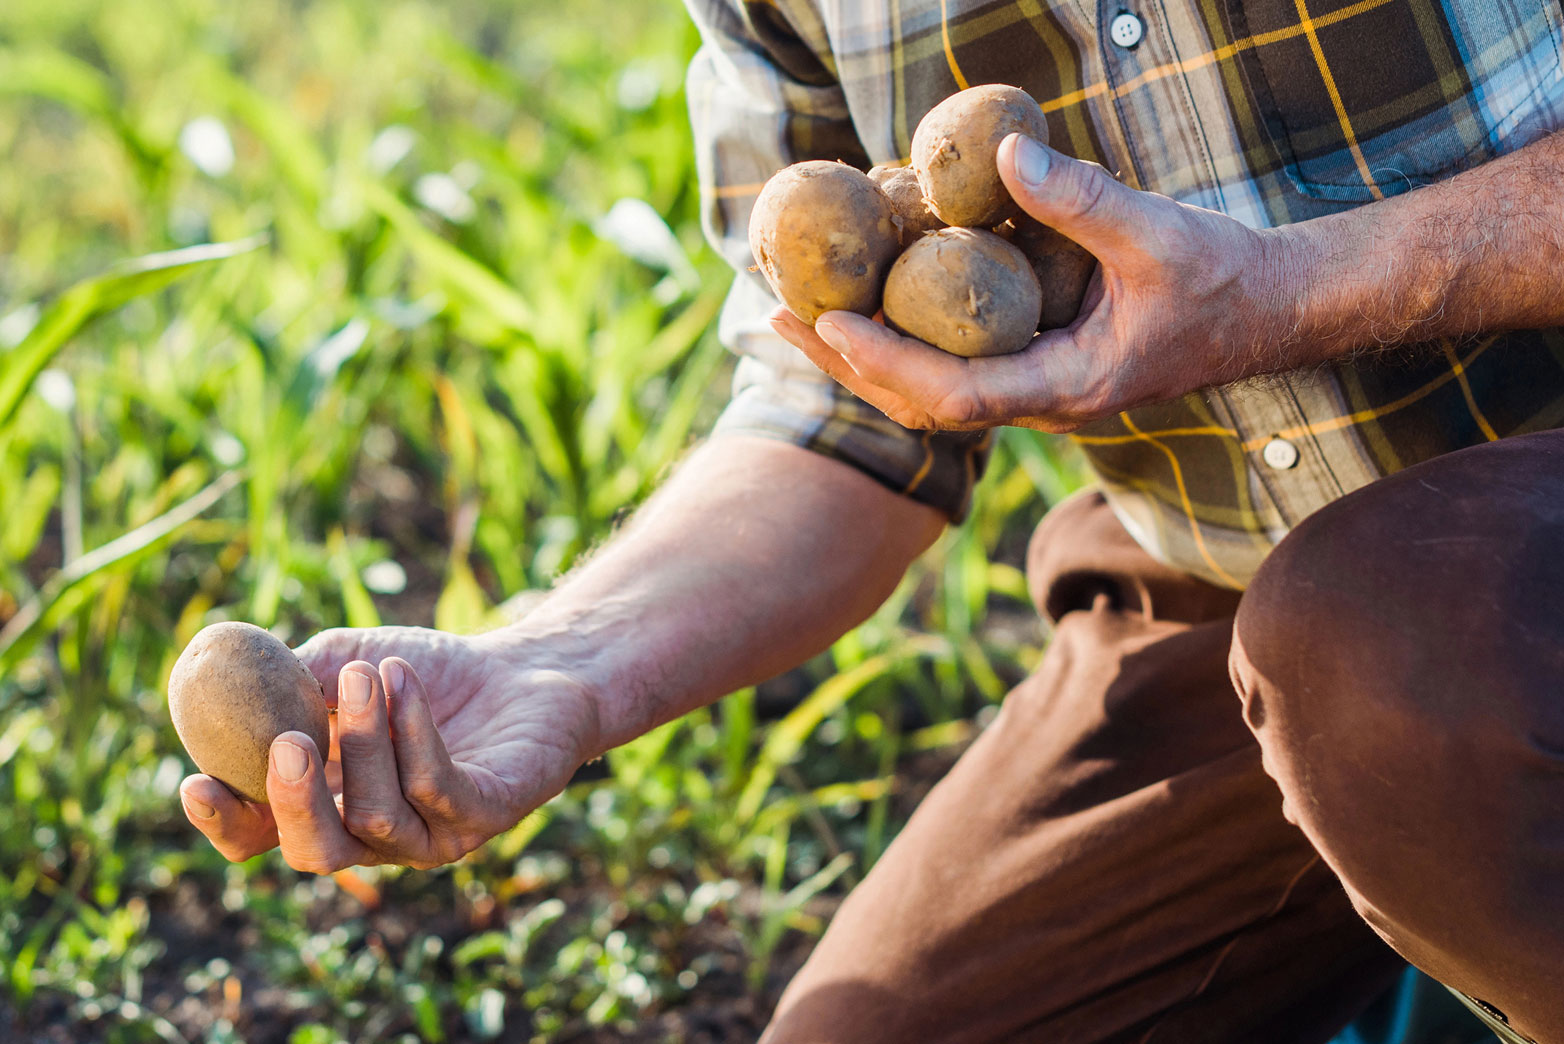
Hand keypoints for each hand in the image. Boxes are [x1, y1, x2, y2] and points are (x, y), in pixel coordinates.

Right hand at [177, 626, 599, 871]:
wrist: (526, 666)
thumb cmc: (427, 672)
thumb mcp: (345, 662)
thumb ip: (288, 682)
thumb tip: (224, 685)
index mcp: (328, 805)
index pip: (263, 838)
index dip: (228, 824)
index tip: (197, 782)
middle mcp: (376, 836)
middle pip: (317, 852)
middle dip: (295, 803)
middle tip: (288, 744)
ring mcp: (434, 834)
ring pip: (378, 814)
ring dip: (366, 738)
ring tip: (366, 672)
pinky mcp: (487, 816)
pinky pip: (437, 786)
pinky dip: (413, 731)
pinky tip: (402, 679)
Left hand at [772, 133, 1299, 431]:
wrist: (1273, 309)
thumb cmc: (1226, 279)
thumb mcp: (1159, 234)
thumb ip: (1082, 201)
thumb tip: (1001, 159)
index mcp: (1068, 387)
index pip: (955, 396)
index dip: (886, 363)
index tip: (829, 323)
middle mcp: (1043, 400)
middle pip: (922, 404)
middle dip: (847, 364)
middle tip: (778, 316)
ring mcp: (1039, 387)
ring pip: (932, 392)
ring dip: (865, 356)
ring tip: (801, 313)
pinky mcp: (1040, 363)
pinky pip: (955, 364)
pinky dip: (905, 339)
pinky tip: (872, 303)